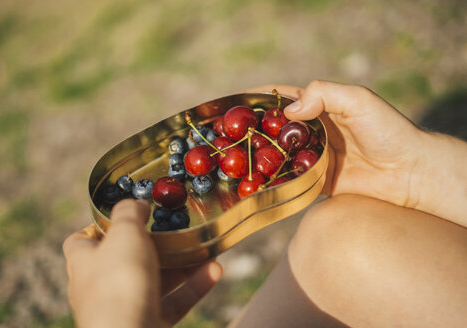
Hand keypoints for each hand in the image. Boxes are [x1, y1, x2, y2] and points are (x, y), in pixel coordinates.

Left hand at [63, 199, 222, 327]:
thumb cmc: (118, 283)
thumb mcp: (124, 233)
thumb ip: (129, 212)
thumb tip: (135, 203)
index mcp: (85, 261)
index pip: (82, 240)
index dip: (101, 226)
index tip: (126, 216)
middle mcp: (101, 286)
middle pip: (127, 259)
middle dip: (155, 244)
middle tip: (175, 230)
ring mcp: (125, 307)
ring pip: (156, 280)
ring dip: (182, 264)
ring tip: (204, 248)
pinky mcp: (148, 323)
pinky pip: (173, 302)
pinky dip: (193, 286)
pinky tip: (214, 270)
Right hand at [248, 81, 466, 224]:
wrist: (409, 172)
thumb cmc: (387, 130)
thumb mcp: (358, 100)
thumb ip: (324, 95)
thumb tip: (288, 111)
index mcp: (320, 107)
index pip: (281, 99)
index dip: (257, 99)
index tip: (232, 104)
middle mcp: (312, 130)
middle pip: (275, 128)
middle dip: (251, 129)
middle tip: (226, 135)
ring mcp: (312, 156)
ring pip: (278, 154)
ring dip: (259, 156)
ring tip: (233, 159)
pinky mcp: (316, 179)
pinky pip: (290, 178)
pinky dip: (273, 179)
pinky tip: (254, 182)